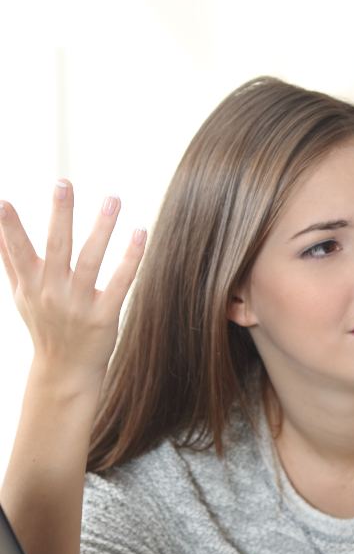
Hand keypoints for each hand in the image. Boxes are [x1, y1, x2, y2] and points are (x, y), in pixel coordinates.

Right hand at [0, 181, 145, 378]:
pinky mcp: (105, 316)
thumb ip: (9, 262)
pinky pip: (120, 282)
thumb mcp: (21, 296)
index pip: (16, 250)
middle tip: (64, 182)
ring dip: (102, 228)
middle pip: (56, 247)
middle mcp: (52, 292)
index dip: (8, 227)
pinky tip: (140, 233)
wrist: (64, 371)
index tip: (2, 201)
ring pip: (91, 260)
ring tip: (113, 198)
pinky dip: (130, 258)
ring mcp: (78, 304)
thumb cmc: (44, 325)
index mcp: (31, 284)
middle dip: (59, 214)